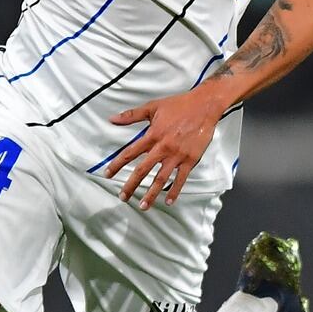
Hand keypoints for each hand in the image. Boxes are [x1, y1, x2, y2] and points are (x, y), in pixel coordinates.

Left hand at [103, 83, 233, 209]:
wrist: (204, 106)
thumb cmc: (179, 105)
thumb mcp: (152, 107)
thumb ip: (131, 115)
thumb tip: (112, 119)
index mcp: (152, 135)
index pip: (129, 153)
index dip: (117, 165)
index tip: (108, 175)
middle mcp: (163, 147)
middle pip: (143, 170)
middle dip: (131, 185)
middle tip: (122, 197)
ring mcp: (177, 155)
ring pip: (161, 179)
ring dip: (151, 193)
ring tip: (143, 206)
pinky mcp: (190, 159)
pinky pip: (181, 178)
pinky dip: (175, 191)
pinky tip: (168, 201)